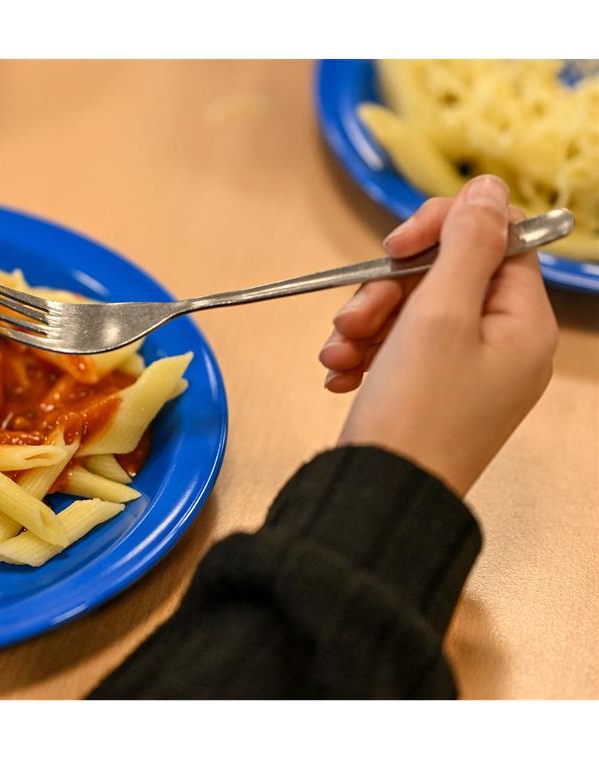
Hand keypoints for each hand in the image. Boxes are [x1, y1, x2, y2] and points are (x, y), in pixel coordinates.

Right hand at [319, 175, 557, 495]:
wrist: (379, 496)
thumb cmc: (415, 409)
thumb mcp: (438, 314)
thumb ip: (466, 244)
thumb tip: (489, 186)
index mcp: (524, 324)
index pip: (495, 241)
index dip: (441, 231)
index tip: (391, 247)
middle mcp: (504, 345)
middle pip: (445, 277)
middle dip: (387, 289)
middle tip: (351, 315)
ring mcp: (467, 373)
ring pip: (413, 312)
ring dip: (366, 321)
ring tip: (335, 353)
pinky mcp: (431, 394)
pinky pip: (398, 349)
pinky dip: (365, 351)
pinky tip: (338, 372)